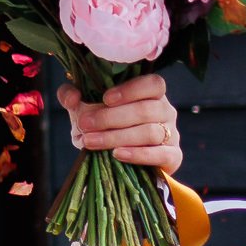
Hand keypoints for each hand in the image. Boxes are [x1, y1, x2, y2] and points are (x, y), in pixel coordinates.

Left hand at [58, 73, 182, 176]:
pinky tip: (117, 154)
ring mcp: (172, 134)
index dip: (131, 90)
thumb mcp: (83, 110)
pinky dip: (139, 155)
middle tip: (85, 124)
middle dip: (112, 117)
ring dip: (117, 137)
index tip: (105, 99)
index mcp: (150, 94)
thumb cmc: (101, 128)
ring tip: (90, 141)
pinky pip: (162, 154)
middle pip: (147, 110)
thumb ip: (71, 96)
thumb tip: (71, 97)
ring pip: (150, 132)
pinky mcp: (173, 157)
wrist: (114, 161)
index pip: (153, 84)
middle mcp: (165, 111)